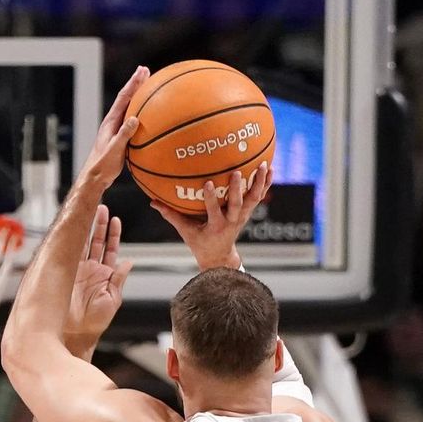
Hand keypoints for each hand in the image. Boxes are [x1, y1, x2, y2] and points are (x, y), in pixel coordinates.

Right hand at [66, 205, 132, 346]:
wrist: (75, 333)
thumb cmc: (95, 322)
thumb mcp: (113, 299)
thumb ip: (119, 280)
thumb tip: (129, 262)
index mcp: (105, 275)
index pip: (110, 250)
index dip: (114, 235)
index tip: (116, 220)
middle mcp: (92, 270)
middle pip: (97, 241)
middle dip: (100, 224)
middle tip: (102, 207)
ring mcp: (78, 269)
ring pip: (84, 243)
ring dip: (88, 227)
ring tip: (92, 210)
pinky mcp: (67, 272)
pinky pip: (71, 252)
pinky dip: (74, 238)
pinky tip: (77, 226)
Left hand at [76, 67, 149, 188]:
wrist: (95, 177)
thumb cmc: (103, 165)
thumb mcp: (114, 150)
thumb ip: (124, 135)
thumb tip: (135, 119)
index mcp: (110, 122)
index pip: (123, 97)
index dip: (133, 83)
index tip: (142, 71)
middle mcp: (113, 122)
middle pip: (126, 98)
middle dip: (136, 83)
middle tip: (146, 70)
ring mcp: (116, 129)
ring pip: (130, 108)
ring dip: (139, 96)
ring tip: (149, 86)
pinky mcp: (120, 137)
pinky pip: (133, 120)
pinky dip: (141, 113)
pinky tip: (150, 116)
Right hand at [151, 162, 271, 269]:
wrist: (220, 256)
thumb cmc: (200, 242)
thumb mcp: (185, 231)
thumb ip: (171, 215)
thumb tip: (152, 202)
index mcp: (216, 226)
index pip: (214, 211)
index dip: (211, 198)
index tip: (207, 183)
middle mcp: (232, 221)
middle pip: (238, 204)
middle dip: (237, 189)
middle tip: (236, 172)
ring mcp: (243, 217)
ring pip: (254, 199)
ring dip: (259, 182)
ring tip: (263, 165)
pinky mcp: (249, 212)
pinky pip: (259, 196)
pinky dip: (265, 183)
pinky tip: (270, 168)